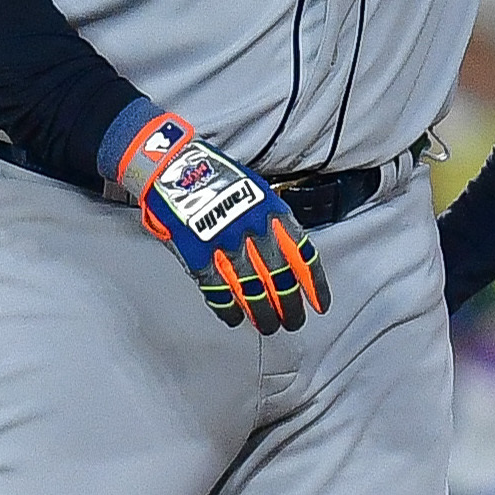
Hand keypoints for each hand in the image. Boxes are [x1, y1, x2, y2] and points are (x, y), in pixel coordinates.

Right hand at [115, 112, 323, 334]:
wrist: (175, 167)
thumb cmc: (216, 177)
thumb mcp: (257, 190)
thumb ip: (273, 222)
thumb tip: (289, 255)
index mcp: (272, 212)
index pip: (302, 255)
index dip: (314, 285)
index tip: (319, 305)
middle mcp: (253, 229)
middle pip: (280, 279)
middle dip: (289, 306)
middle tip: (292, 322)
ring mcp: (225, 244)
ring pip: (252, 290)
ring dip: (261, 313)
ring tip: (267, 326)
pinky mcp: (198, 255)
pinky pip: (218, 291)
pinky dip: (228, 308)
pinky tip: (235, 318)